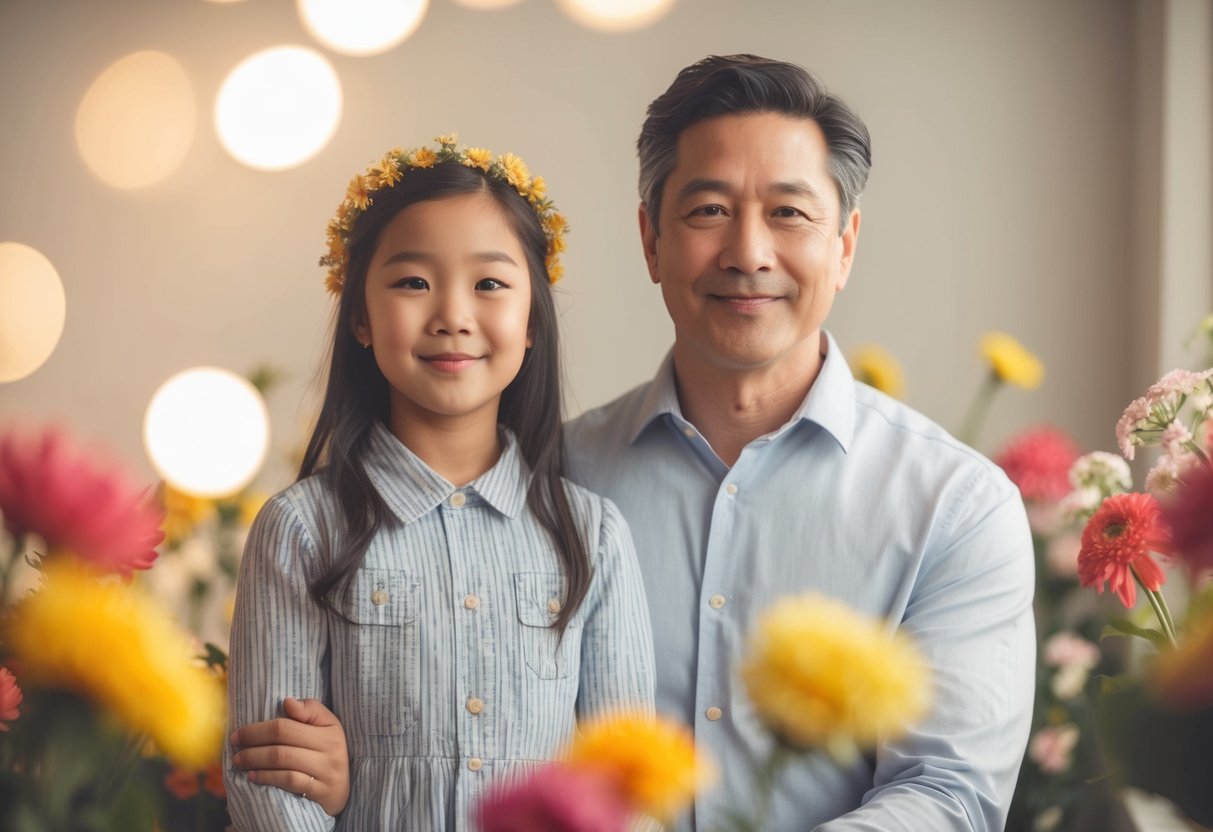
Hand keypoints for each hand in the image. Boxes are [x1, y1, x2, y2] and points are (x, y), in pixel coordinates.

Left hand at [230, 697, 350, 816]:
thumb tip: (287, 702)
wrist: (343, 787)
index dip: (257, 730)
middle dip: (252, 747)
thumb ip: (310, 710)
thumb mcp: (328, 725)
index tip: (238, 733)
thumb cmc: (329, 750)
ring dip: (255, 762)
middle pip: (281, 746)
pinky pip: (289, 782)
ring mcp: (324, 774)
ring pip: (283, 764)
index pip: (286, 727)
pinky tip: (253, 777)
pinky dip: (267, 778)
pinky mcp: (319, 792)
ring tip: (239, 761)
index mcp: (330, 731)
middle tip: (234, 748)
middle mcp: (329, 752)